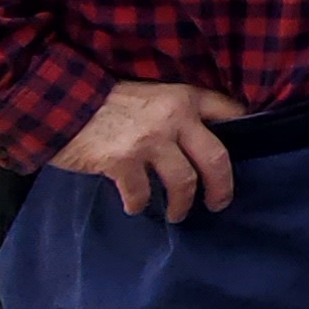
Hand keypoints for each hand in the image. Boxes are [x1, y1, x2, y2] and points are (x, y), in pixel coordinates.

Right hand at [55, 80, 250, 221]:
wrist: (58, 100)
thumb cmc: (105, 100)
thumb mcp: (150, 94)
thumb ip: (175, 113)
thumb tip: (199, 142)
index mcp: (183, 97)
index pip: (229, 112)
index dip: (244, 132)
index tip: (250, 151)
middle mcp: (173, 117)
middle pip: (216, 159)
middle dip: (222, 188)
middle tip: (219, 203)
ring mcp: (149, 140)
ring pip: (184, 183)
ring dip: (183, 205)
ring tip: (178, 213)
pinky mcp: (123, 162)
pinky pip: (142, 194)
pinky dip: (139, 204)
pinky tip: (134, 205)